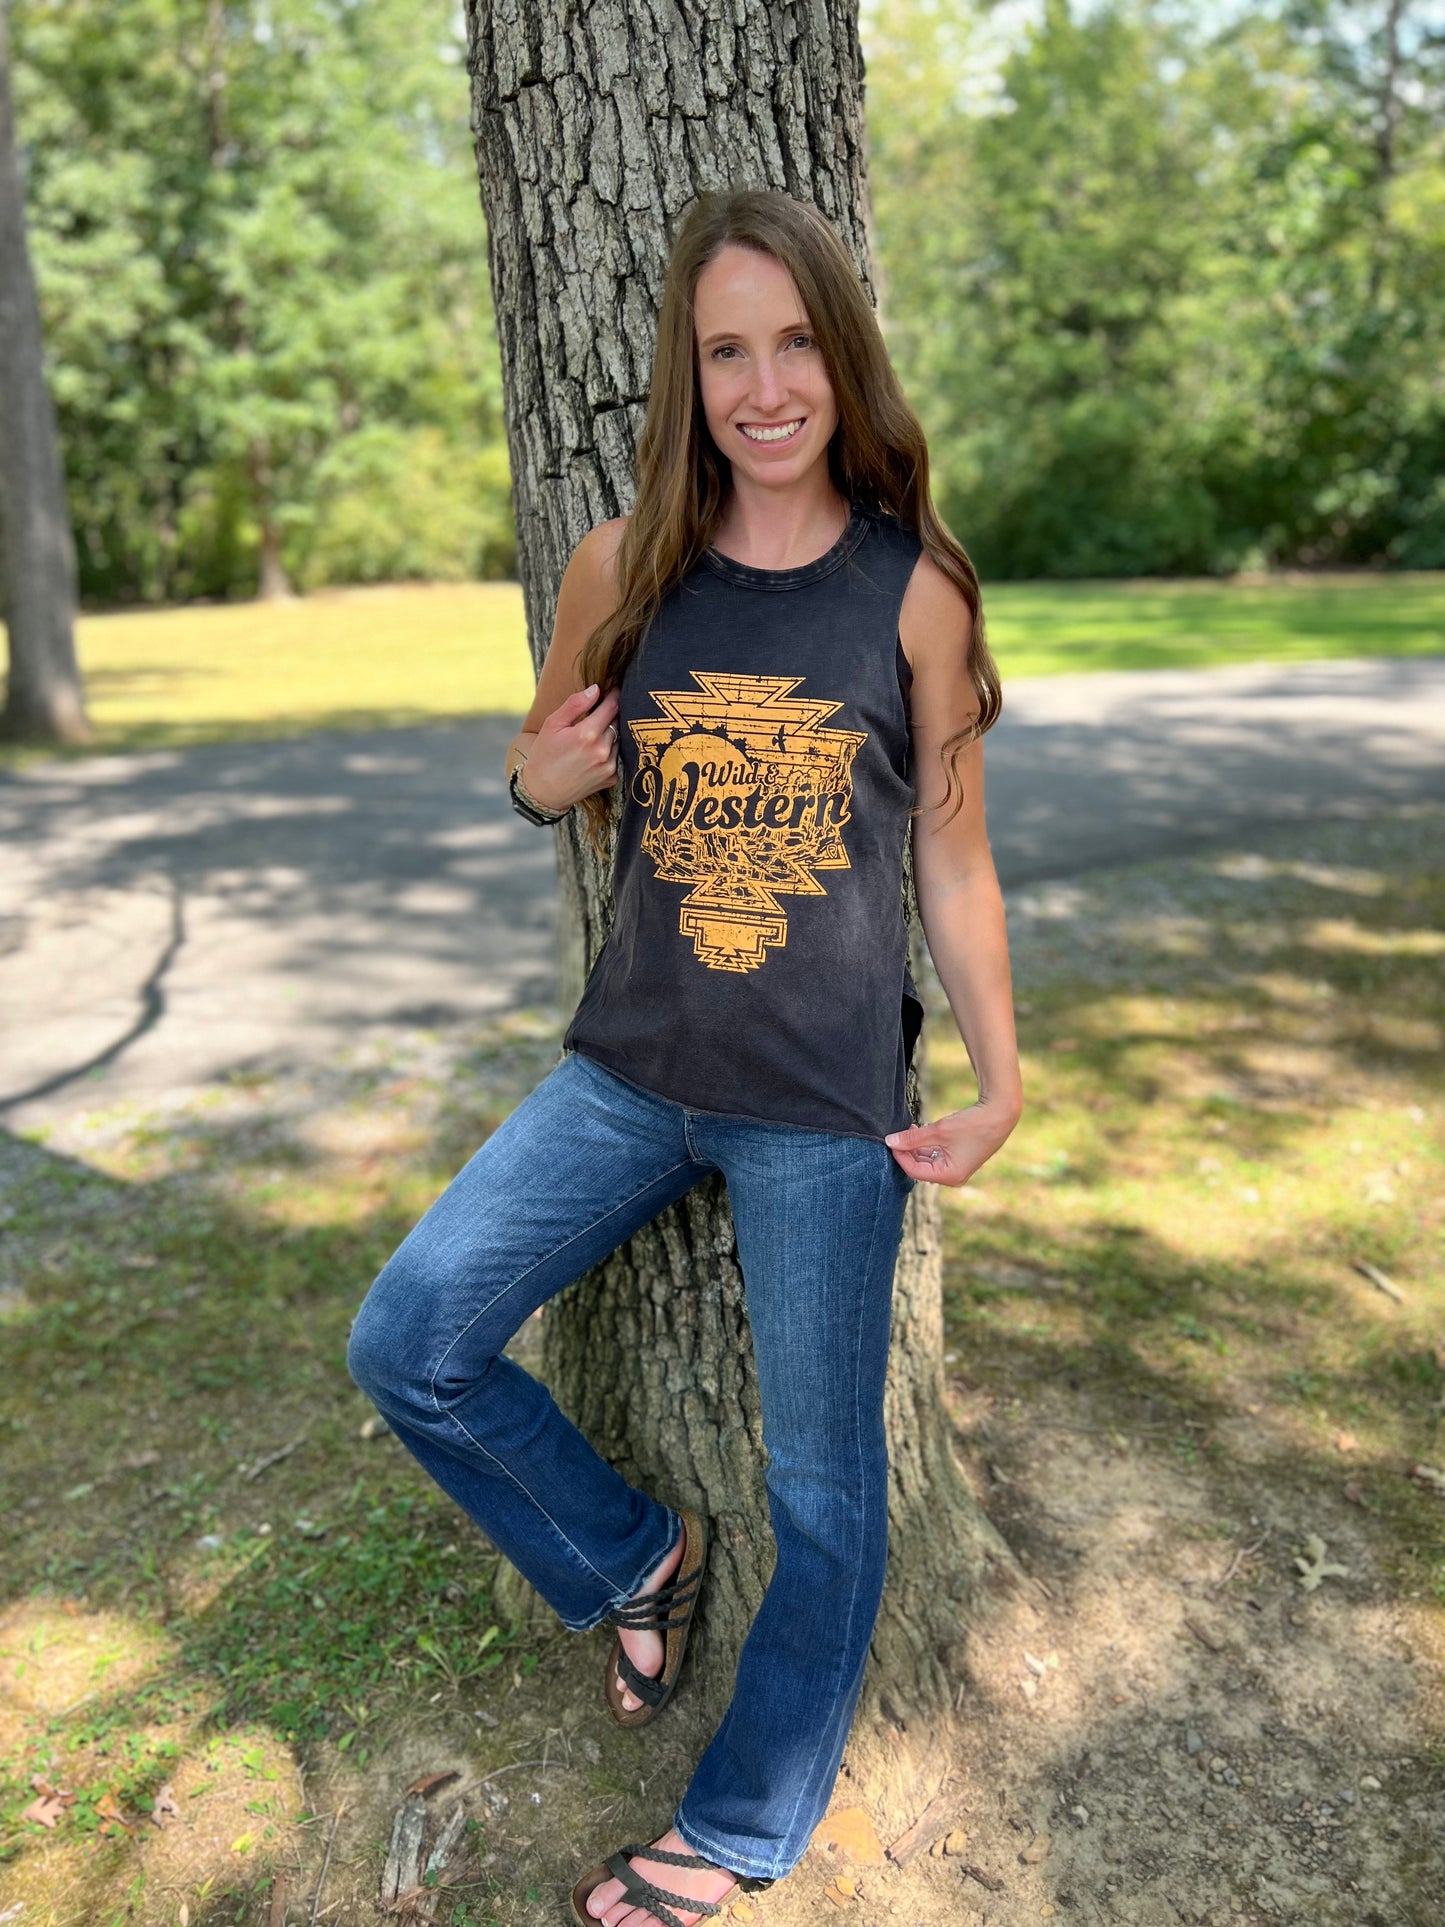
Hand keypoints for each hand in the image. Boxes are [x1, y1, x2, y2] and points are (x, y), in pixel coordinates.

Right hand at [518, 683, 618, 810]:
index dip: (613, 695)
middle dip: (609, 715)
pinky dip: (608, 751)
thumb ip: (575, 704)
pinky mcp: (611, 778)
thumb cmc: (544, 755)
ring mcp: (609, 766)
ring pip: (618, 739)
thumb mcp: (552, 725)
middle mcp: (602, 750)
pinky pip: (616, 756)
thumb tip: (596, 689)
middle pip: (617, 722)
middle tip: (596, 714)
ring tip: (590, 738)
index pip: (612, 706)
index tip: (613, 689)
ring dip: (609, 733)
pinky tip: (592, 755)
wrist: (543, 792)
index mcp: (587, 734)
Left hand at [884, 1094, 1020, 1186]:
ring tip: (911, 1129)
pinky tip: (923, 1131)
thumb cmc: (971, 1124)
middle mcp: (954, 1177)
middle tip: (899, 1134)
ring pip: (928, 1161)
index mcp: (949, 1176)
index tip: (891, 1141)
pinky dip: (928, 1146)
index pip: (914, 1171)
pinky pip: (937, 1156)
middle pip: (920, 1167)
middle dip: (908, 1151)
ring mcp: (958, 1169)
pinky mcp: (960, 1159)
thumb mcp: (938, 1131)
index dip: (900, 1156)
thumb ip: (913, 1138)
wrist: (1000, 1114)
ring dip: (917, 1147)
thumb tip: (890, 1141)